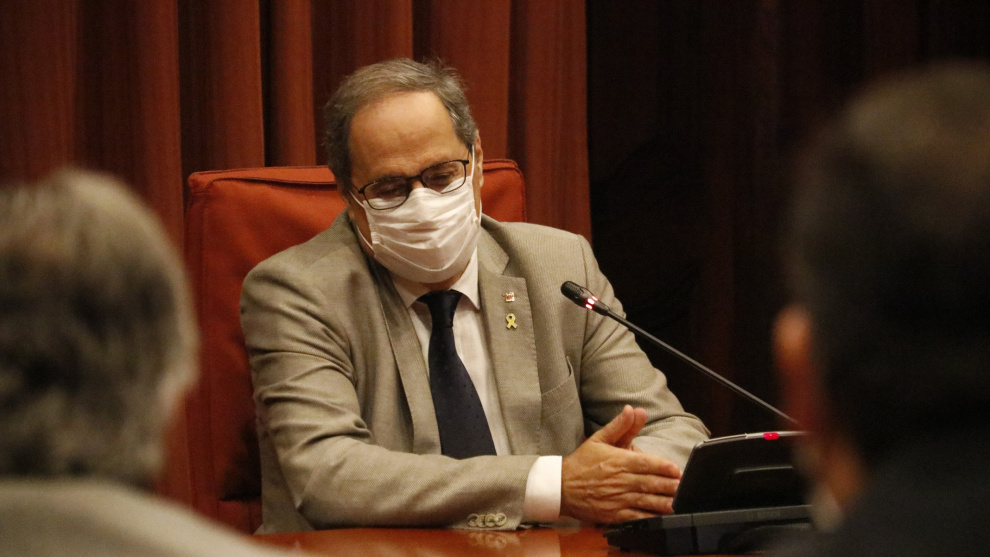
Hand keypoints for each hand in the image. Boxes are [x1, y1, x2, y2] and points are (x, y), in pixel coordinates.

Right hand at [560, 405, 681, 523]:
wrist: (561, 487)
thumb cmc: (582, 462)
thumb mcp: (599, 439)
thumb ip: (619, 426)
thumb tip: (632, 409)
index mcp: (617, 461)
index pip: (645, 463)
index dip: (662, 467)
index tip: (676, 469)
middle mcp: (619, 480)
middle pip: (649, 483)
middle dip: (668, 485)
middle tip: (683, 487)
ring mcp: (617, 499)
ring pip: (645, 501)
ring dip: (662, 502)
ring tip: (676, 502)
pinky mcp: (613, 514)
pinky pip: (635, 517)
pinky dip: (648, 517)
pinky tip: (660, 517)